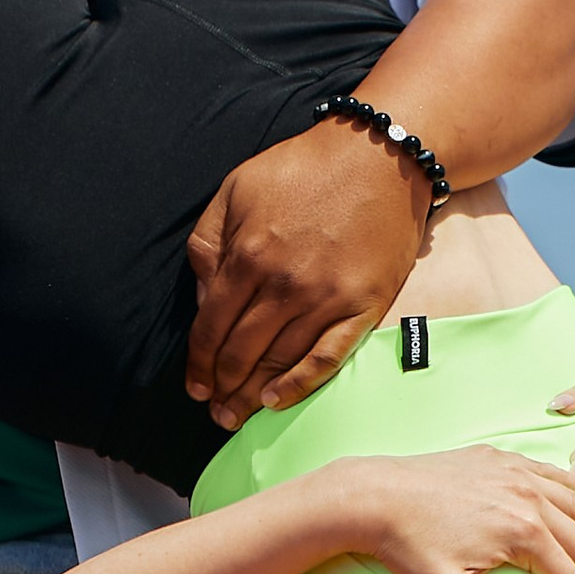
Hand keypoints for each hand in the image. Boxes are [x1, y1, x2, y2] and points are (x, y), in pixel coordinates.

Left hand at [185, 121, 428, 427]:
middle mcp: (284, 284)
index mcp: (248, 256)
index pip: (211, 327)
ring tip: (238, 417)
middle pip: (242, 352)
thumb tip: (203, 297)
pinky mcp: (363, 305)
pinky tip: (278, 402)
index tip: (194, 386)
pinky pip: (328, 356)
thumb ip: (209, 242)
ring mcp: (326, 298)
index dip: (198, 363)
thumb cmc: (304, 168)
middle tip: (214, 412)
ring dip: (253, 395)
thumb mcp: (236, 188)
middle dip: (222, 387)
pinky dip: (301, 384)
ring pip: (280, 361)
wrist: (379, 157)